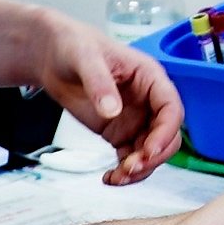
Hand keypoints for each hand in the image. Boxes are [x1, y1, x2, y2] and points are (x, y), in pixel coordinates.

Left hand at [34, 16, 182, 184]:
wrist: (53, 57)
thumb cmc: (74, 45)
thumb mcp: (85, 58)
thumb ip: (99, 84)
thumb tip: (112, 110)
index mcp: (150, 78)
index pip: (171, 108)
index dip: (165, 132)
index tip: (149, 150)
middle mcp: (148, 102)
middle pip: (167, 136)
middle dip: (153, 156)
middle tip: (130, 168)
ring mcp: (135, 120)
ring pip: (150, 152)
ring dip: (139, 169)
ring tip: (117, 177)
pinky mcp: (119, 133)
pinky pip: (130, 158)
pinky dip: (124, 173)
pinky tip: (110, 179)